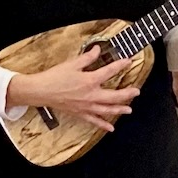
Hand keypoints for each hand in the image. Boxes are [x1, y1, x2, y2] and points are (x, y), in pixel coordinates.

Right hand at [5, 45, 137, 133]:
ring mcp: (86, 106)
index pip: (110, 71)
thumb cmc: (54, 77)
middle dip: (127, 94)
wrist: (41, 91)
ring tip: (129, 110)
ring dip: (119, 110)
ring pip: (107, 110)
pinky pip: (94, 120)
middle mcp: (91, 95)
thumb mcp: (72, 63)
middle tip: (136, 92)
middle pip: (114, 96)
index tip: (128, 61)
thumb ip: (87, 57)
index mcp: (90, 80)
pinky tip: (110, 128)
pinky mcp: (80, 113)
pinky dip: (103, 125)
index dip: (121, 65)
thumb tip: (97, 50)